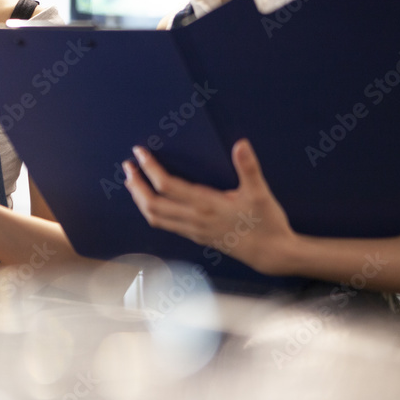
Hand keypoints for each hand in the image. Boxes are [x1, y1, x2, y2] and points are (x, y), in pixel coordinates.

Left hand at [123, 138, 299, 275]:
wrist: (271, 255)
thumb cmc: (267, 223)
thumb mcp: (260, 193)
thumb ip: (249, 168)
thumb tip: (241, 144)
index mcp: (206, 205)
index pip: (167, 185)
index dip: (150, 168)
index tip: (140, 153)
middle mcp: (194, 219)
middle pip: (152, 203)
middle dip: (136, 184)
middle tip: (127, 166)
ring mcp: (192, 230)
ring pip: (154, 217)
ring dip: (139, 199)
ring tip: (131, 182)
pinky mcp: (195, 237)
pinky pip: (164, 224)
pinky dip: (151, 211)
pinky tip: (149, 202)